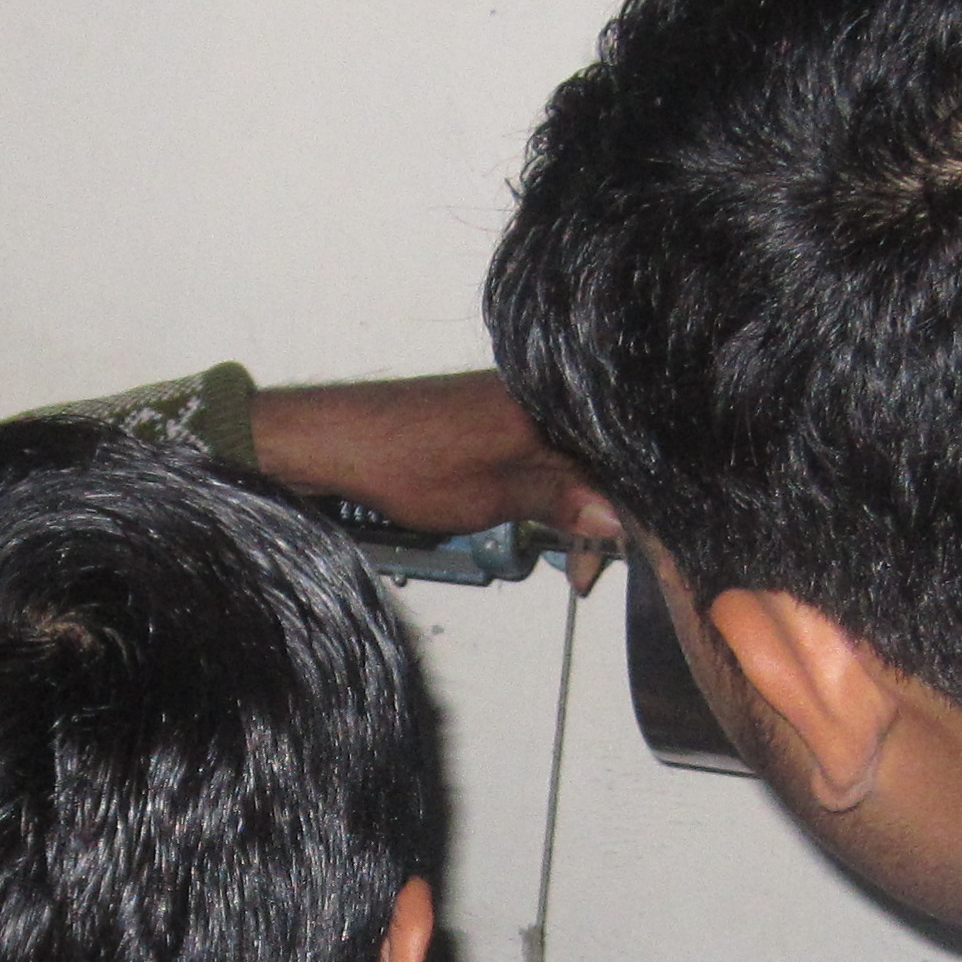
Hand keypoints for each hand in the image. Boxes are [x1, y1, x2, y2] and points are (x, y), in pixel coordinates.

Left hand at [252, 371, 622, 587]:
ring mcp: (514, 400)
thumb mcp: (491, 497)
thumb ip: (558, 502)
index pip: (610, 461)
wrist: (340, 438)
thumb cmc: (404, 462)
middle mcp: (536, 394)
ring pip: (567, 457)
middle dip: (597, 514)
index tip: (608, 559)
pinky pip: (540, 449)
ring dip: (571, 504)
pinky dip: (545, 485)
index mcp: (546, 405)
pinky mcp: (493, 411)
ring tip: (566, 553)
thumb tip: (614, 519)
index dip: (621, 516)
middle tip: (584, 568)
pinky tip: (540, 516)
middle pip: (593, 458)